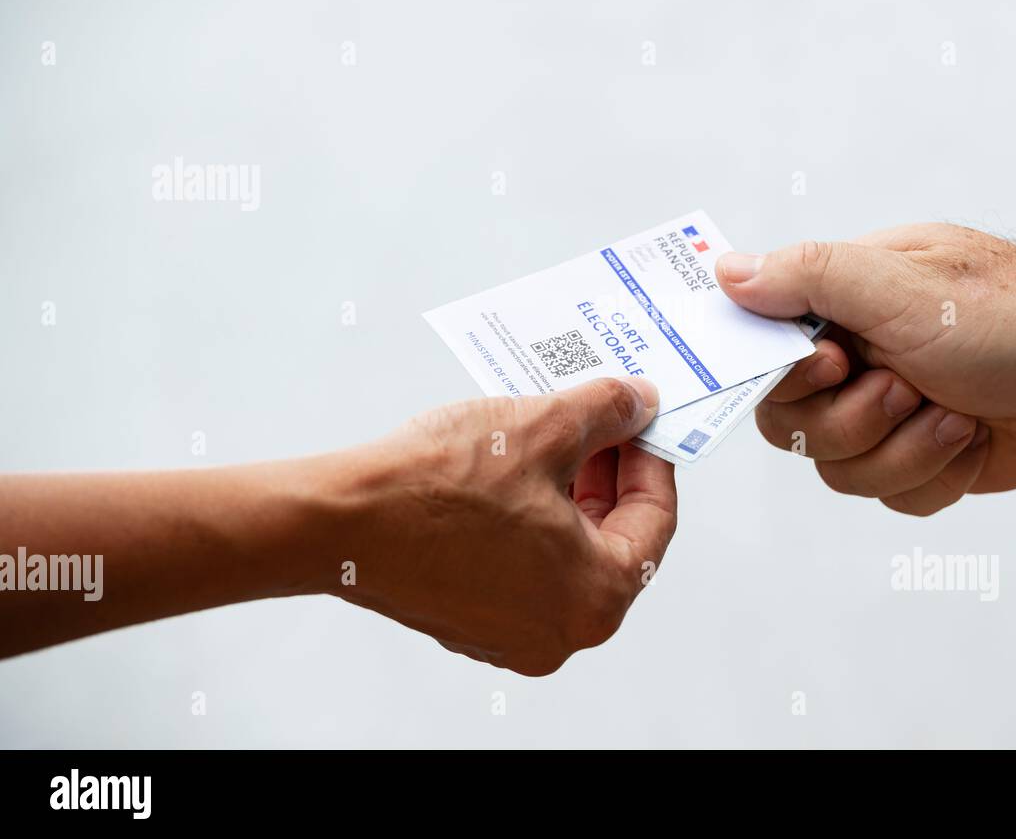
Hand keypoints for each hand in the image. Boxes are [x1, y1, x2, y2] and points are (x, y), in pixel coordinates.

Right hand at [322, 377, 674, 675]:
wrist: (338, 519)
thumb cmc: (435, 489)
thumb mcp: (544, 428)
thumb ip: (607, 412)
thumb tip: (636, 404)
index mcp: (595, 597)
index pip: (655, 520)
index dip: (652, 458)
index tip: (642, 421)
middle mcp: (559, 632)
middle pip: (612, 538)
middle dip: (608, 472)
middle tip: (599, 420)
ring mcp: (511, 632)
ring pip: (564, 550)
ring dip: (566, 491)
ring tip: (551, 432)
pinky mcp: (470, 619)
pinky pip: (521, 564)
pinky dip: (526, 518)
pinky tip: (511, 469)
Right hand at [716, 225, 1015, 513]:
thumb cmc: (1014, 313)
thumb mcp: (901, 285)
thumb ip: (810, 277)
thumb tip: (727, 271)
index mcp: (843, 302)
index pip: (764, 351)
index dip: (789, 376)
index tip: (836, 365)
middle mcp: (859, 357)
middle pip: (793, 425)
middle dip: (854, 421)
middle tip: (907, 389)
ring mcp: (891, 412)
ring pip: (841, 471)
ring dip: (903, 450)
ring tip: (955, 414)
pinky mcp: (924, 459)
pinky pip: (893, 496)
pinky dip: (936, 475)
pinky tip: (974, 438)